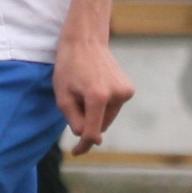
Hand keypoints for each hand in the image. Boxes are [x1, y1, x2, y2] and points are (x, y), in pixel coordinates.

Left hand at [53, 31, 134, 150]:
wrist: (86, 40)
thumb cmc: (69, 67)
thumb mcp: (62, 96)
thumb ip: (74, 120)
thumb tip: (92, 139)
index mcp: (97, 97)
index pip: (92, 132)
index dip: (84, 145)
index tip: (76, 152)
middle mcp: (116, 95)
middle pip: (100, 125)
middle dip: (87, 121)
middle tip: (75, 100)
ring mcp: (125, 92)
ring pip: (107, 118)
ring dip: (95, 113)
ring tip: (85, 90)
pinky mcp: (128, 89)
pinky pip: (113, 108)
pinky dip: (103, 105)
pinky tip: (95, 87)